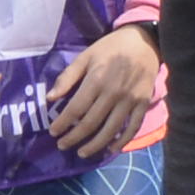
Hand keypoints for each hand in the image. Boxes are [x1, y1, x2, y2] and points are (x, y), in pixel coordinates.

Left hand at [45, 24, 160, 157]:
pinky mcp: (143, 103)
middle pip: (91, 122)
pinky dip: (122, 141)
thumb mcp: (85, 56)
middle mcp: (113, 92)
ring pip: (110, 129)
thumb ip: (67, 77)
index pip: (76, 109)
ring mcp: (130, 99)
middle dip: (74, 137)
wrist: (144, 41)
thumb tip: (50, 98)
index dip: (62, 123)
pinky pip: (132, 127)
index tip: (53, 132)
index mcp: (96, 79)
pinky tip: (111, 149)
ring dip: (95, 145)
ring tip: (82, 153)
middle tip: (63, 146)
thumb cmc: (111, 47)